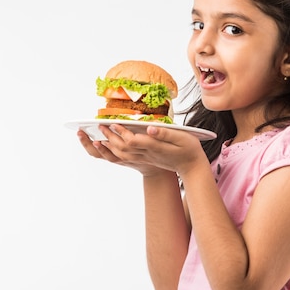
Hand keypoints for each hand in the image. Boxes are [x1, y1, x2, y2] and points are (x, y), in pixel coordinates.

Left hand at [76, 123, 206, 175]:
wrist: (192, 167)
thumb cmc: (189, 149)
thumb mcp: (181, 137)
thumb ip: (164, 133)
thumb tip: (149, 128)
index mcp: (155, 147)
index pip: (133, 141)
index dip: (121, 132)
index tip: (112, 123)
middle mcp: (147, 155)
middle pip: (123, 148)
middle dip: (110, 137)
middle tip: (100, 126)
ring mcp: (145, 159)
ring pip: (122, 155)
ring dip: (108, 146)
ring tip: (98, 136)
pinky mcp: (145, 160)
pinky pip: (125, 158)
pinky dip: (113, 152)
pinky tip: (108, 146)